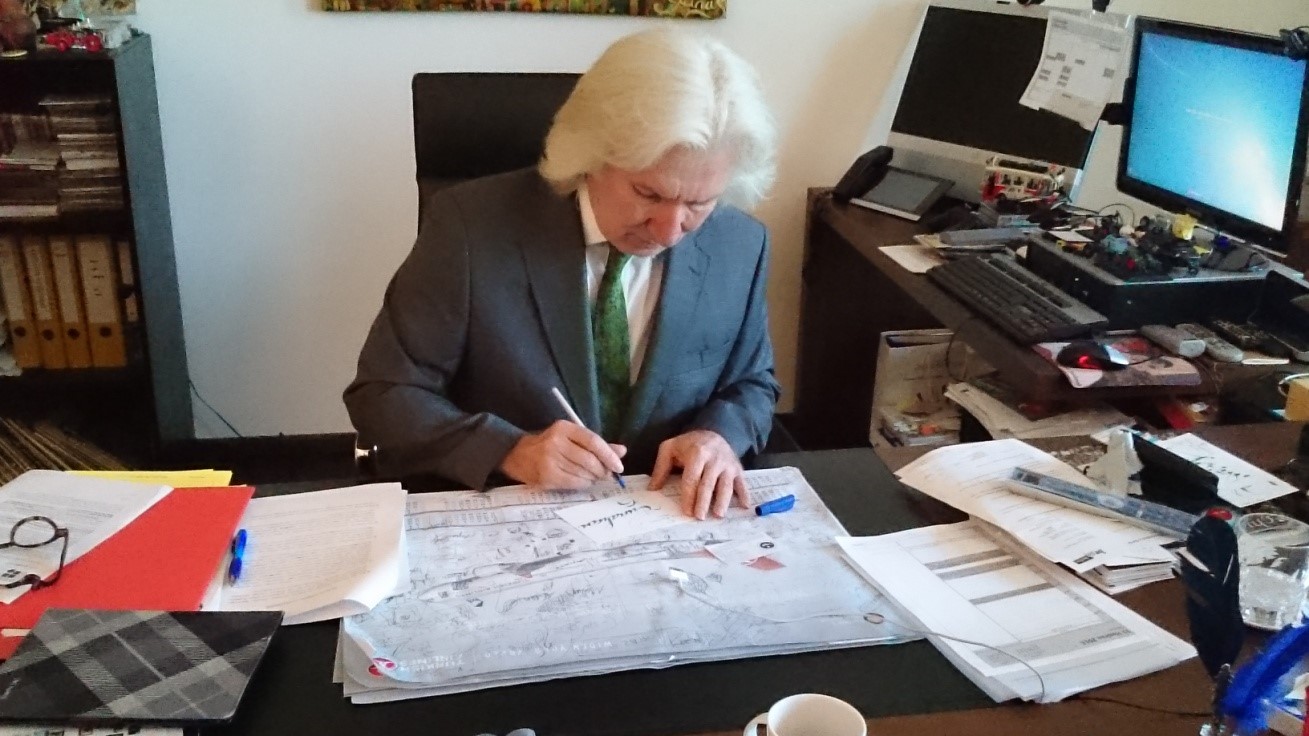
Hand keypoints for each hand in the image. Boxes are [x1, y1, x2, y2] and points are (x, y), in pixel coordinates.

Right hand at [500, 420, 625, 489]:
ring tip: (593, 477)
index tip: (619, 466)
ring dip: (593, 478)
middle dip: (602, 470)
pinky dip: (584, 484)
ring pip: (583, 473)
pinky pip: (574, 483)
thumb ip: (597, 444)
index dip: (609, 455)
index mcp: (564, 428)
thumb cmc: (551, 446)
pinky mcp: (546, 476)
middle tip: (606, 474)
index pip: (593, 441)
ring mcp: (549, 460)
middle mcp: (556, 442)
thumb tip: (622, 451)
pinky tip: (583, 481)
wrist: (518, 455)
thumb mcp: (572, 438)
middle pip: (589, 460)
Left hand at [650, 430, 746, 519]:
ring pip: (726, 485)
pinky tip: (745, 506)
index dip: (689, 495)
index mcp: (697, 453)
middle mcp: (715, 459)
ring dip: (723, 501)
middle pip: (708, 483)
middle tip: (699, 517)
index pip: (692, 477)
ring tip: (718, 515)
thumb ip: (660, 468)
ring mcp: (728, 464)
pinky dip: (744, 494)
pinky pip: (742, 483)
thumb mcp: (670, 448)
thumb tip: (652, 489)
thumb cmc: (689, 444)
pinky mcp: (738, 469)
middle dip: (704, 501)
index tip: (686, 511)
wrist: (715, 431)